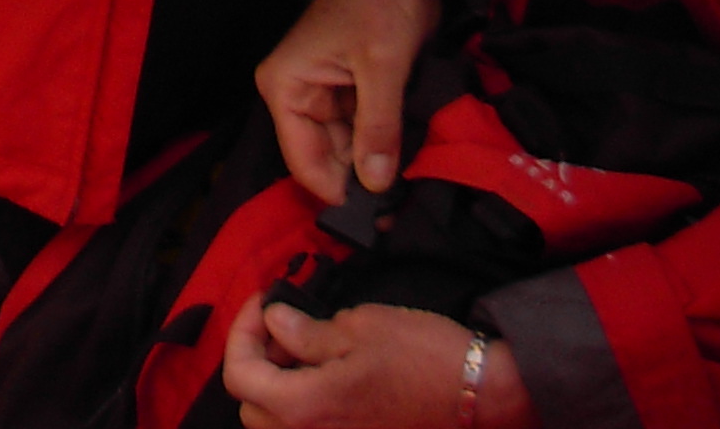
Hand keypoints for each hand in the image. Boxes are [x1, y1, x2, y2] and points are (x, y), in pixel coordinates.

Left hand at [221, 295, 526, 428]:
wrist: (480, 394)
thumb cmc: (425, 356)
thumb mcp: (360, 326)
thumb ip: (306, 331)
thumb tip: (274, 323)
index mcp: (306, 407)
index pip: (239, 375)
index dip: (242, 331)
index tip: (263, 302)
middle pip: (252, 404)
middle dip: (258, 359)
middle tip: (283, 324)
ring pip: (277, 423)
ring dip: (280, 384)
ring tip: (307, 347)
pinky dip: (306, 403)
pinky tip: (328, 373)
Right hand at [257, 0, 442, 202]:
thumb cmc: (381, 0)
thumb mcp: (381, 67)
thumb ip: (377, 128)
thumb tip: (376, 185)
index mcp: (285, 86)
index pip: (303, 161)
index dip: (337, 192)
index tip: (376, 219)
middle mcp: (297, 94)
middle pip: (324, 159)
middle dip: (359, 181)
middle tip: (400, 210)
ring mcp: (324, 94)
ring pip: (347, 149)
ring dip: (375, 164)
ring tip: (409, 185)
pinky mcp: (351, 91)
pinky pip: (363, 131)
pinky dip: (383, 144)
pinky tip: (407, 159)